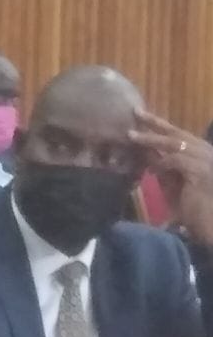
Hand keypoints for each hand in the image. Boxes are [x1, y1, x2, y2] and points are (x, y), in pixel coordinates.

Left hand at [129, 110, 212, 243]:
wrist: (209, 223)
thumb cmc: (192, 207)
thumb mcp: (172, 183)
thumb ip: (162, 167)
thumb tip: (146, 154)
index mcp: (199, 152)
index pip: (177, 134)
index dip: (158, 125)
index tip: (139, 117)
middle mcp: (204, 151)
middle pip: (176, 133)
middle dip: (154, 123)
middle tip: (135, 113)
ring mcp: (205, 159)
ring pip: (175, 143)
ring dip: (151, 139)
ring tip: (131, 137)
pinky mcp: (201, 171)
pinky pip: (177, 160)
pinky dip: (162, 162)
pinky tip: (151, 169)